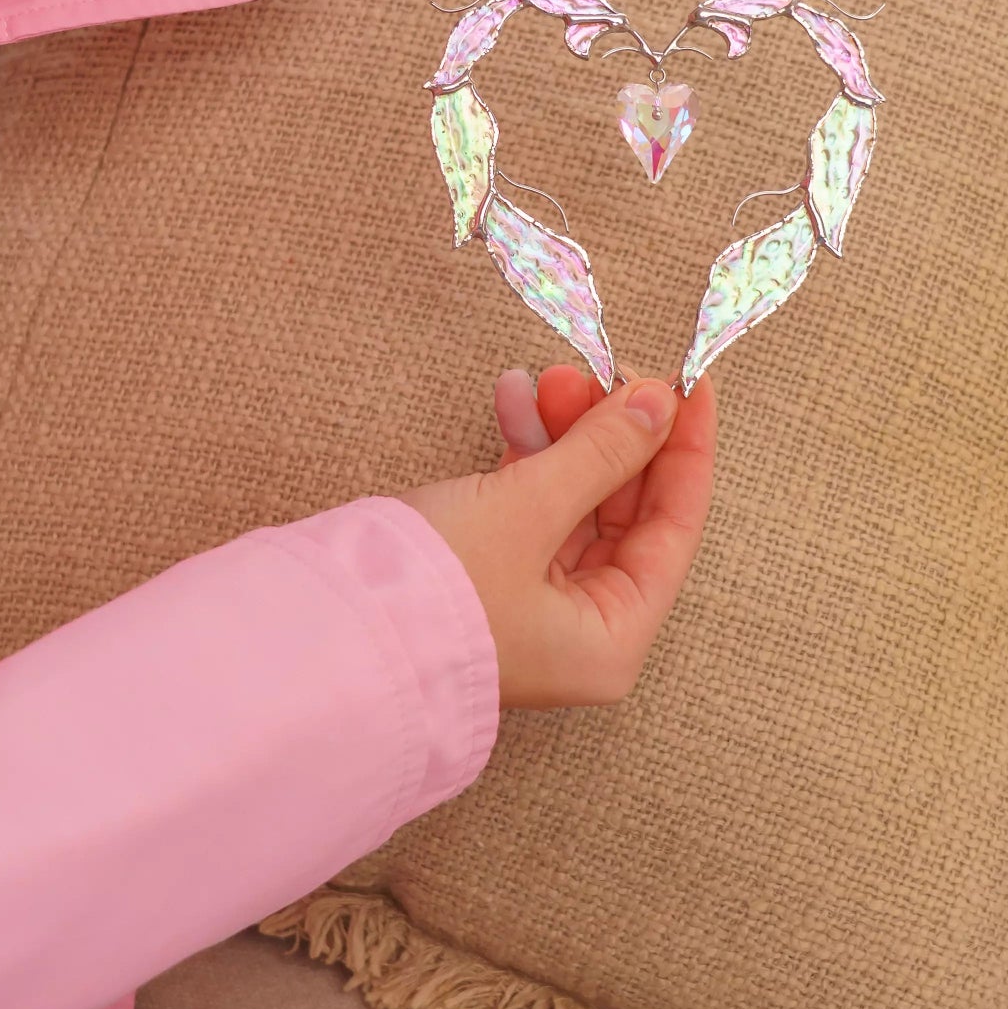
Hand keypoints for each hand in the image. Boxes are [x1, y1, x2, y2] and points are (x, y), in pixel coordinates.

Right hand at [401, 366, 716, 707]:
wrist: (319, 631)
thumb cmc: (432, 591)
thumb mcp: (529, 509)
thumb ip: (601, 453)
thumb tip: (660, 404)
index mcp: (612, 637)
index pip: (675, 527)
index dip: (684, 448)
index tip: (688, 382)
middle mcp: (580, 630)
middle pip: (626, 511)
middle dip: (611, 432)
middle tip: (596, 372)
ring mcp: (531, 604)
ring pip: (574, 501)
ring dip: (565, 435)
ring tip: (545, 377)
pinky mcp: (487, 578)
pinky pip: (528, 506)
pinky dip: (524, 455)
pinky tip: (512, 401)